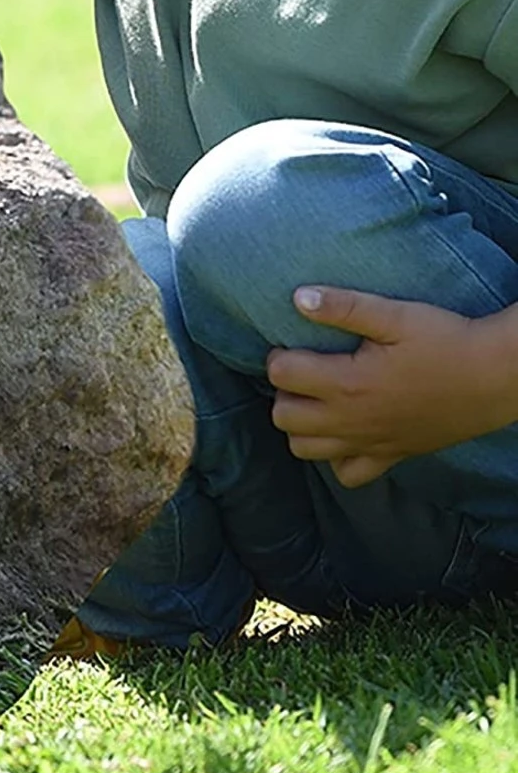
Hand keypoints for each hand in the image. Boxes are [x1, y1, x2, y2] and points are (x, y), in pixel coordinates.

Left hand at [267, 285, 517, 488]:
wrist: (494, 377)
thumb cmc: (445, 340)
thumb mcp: (394, 315)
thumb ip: (343, 306)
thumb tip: (297, 297)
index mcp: (348, 383)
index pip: (280, 375)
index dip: (279, 355)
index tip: (293, 344)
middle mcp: (352, 420)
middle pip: (283, 418)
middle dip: (283, 392)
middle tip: (304, 371)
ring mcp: (370, 443)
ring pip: (305, 450)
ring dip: (301, 426)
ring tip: (317, 399)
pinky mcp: (391, 456)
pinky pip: (347, 475)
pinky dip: (336, 457)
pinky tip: (344, 431)